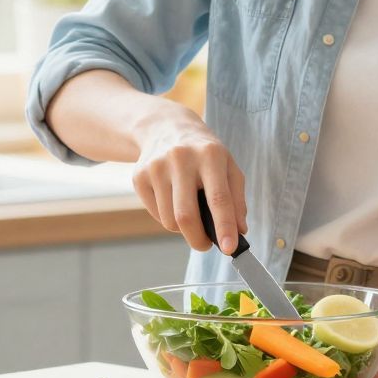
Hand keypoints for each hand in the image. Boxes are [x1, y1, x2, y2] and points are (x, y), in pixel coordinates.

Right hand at [131, 107, 247, 253]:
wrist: (165, 127)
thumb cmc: (204, 153)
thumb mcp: (228, 167)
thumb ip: (236, 199)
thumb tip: (239, 231)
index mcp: (210, 154)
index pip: (218, 198)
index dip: (224, 227)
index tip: (230, 249)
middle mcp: (181, 158)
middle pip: (186, 216)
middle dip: (198, 239)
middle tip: (206, 245)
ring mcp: (156, 167)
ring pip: (169, 220)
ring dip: (183, 228)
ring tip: (191, 213)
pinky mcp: (139, 176)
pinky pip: (156, 214)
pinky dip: (167, 217)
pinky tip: (173, 200)